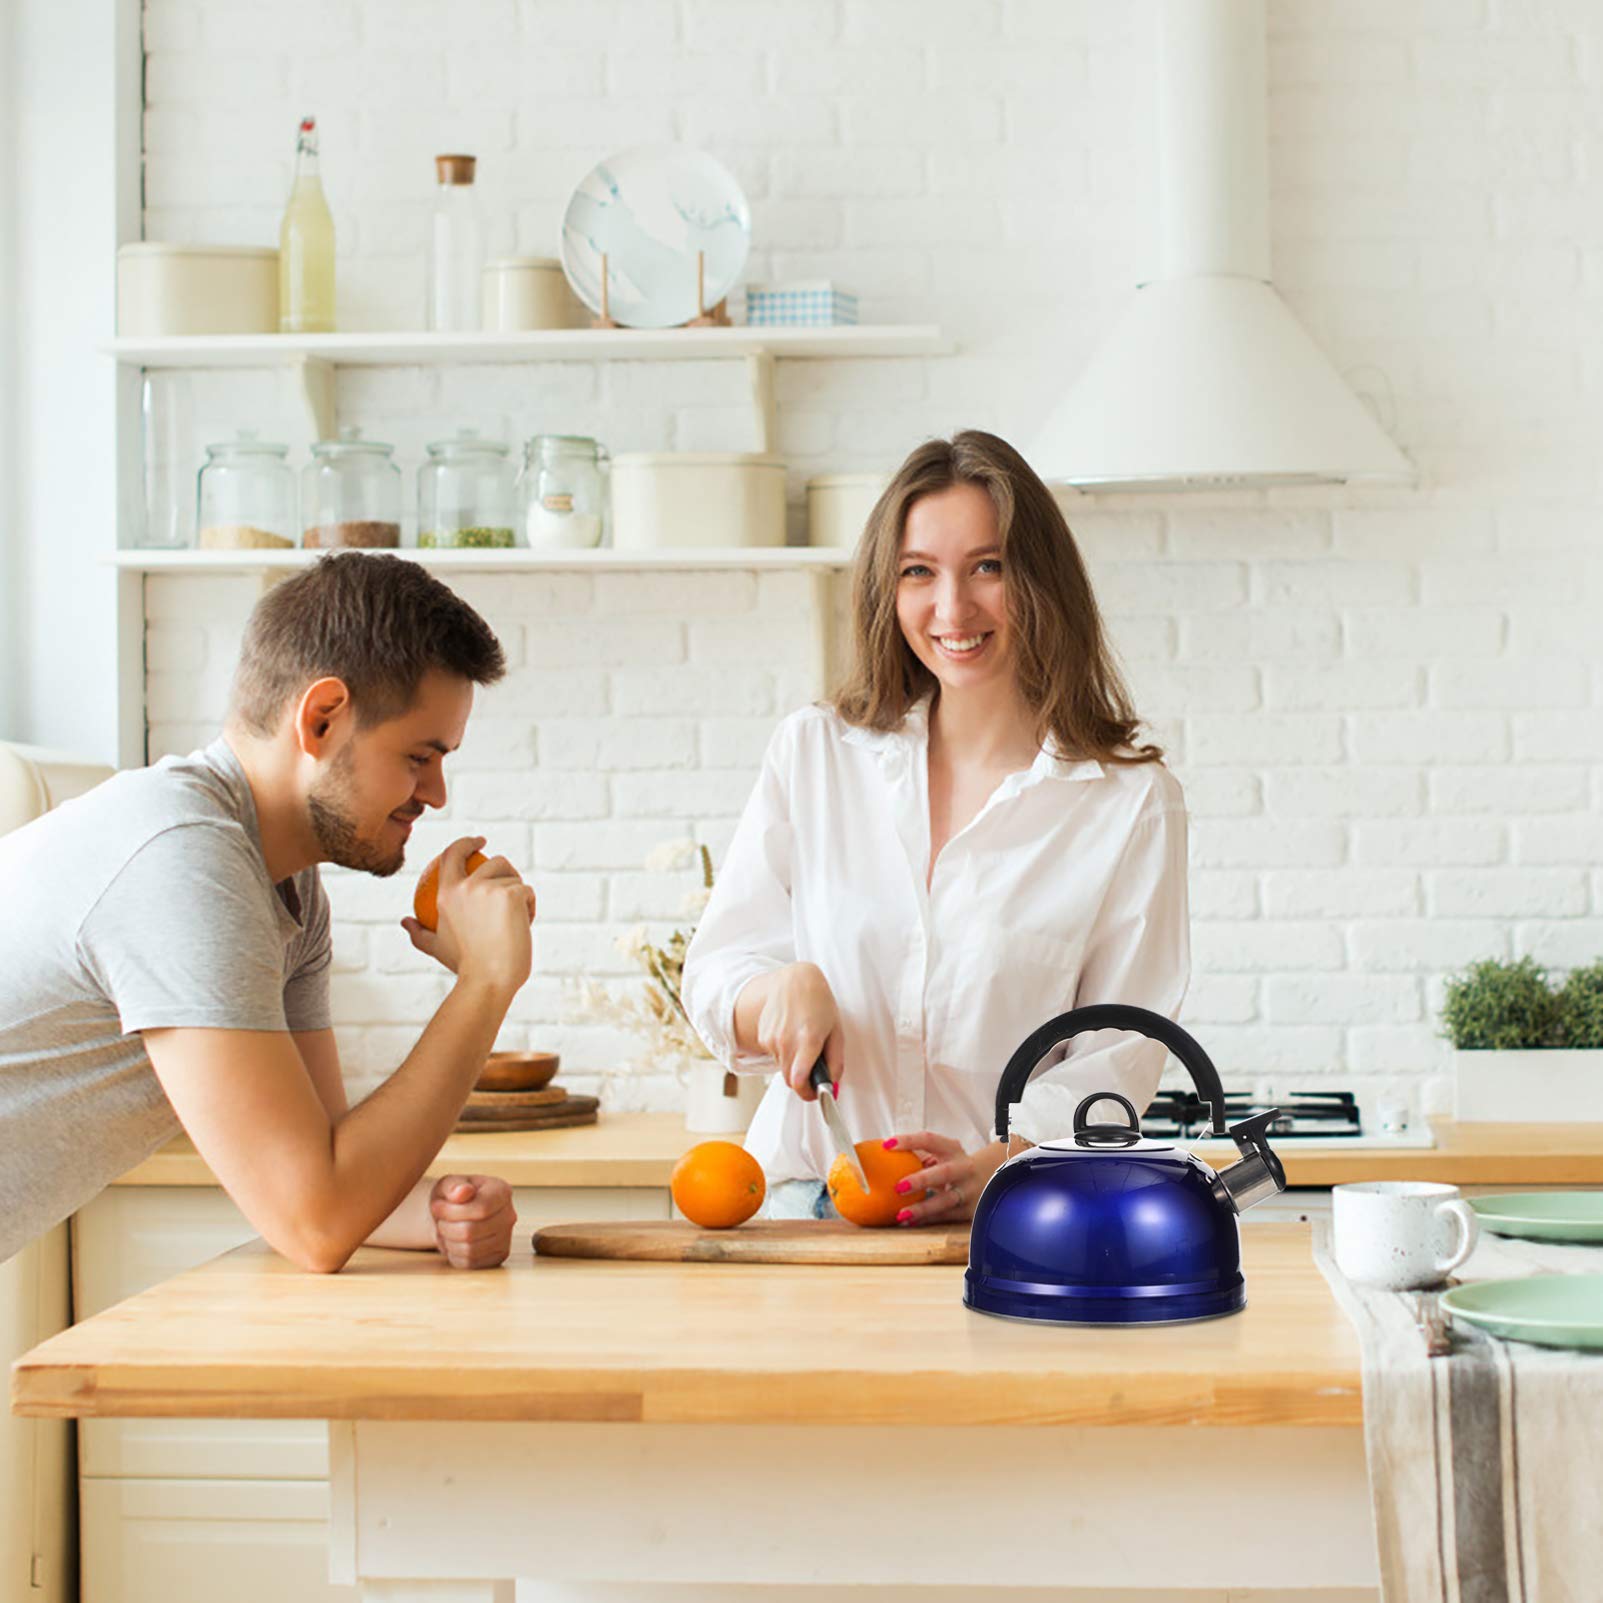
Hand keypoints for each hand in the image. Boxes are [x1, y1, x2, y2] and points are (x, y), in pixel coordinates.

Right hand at [403, 837, 535, 995]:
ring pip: (514, 877)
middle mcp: (466, 886)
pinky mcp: (512, 894)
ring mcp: (490, 888)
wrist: (489, 980)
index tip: (479, 842)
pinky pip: (527, 892)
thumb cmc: (465, 966)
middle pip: (495, 861)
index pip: (453, 854)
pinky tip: (524, 926)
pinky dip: (529, 908)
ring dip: (519, 895)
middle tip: (513, 888)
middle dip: (507, 872)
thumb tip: (405, 921)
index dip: (466, 842)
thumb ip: (419, 933)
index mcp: (446, 893)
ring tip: (517, 919)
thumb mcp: (436, 947)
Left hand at [429, 1173, 516, 1268]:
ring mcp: (506, 1238)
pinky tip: (454, 1241)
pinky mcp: (498, 1256)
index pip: (481, 1209)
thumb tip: (464, 1191)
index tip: (436, 1206)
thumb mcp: (448, 1184)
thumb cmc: (453, 1197)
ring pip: (469, 1249)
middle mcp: (509, 1215)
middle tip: (440, 1220)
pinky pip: (470, 1263)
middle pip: (471, 1231)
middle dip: (446, 1227)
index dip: (452, 1211)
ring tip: (446, 1230)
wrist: (454, 1213)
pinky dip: (454, 1254)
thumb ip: (454, 1186)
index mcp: (502, 1191)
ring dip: (449, 1241)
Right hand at [752, 963, 843, 1100]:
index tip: (815, 1093)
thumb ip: (836, 1062)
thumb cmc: (819, 1004)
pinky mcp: (763, 1037)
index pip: (798, 1080)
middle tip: (813, 1071)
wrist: (794, 981)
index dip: (807, 1093)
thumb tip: (833, 1086)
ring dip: (793, 1064)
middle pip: (790, 1080)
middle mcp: (786, 1041)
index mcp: (808, 1039)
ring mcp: (772, 1039)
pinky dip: (784, 1052)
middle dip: (802, 1081)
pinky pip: (775, 1056)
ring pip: (782, 1068)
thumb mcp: (836, 1031)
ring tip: (803, 1042)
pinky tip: (791, 1034)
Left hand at [884, 1131, 1021, 1224]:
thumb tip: (880, 1158)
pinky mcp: (970, 1210)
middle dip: (921, 1180)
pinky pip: (947, 1216)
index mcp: (952, 1149)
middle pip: (944, 1173)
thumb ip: (918, 1156)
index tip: (886, 1145)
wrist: (991, 1177)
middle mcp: (964, 1168)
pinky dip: (928, 1220)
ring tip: (901, 1214)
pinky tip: (910, 1222)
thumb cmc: (953, 1164)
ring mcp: (969, 1190)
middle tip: (898, 1186)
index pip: (929, 1140)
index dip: (908, 1141)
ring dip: (923, 1208)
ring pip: (947, 1200)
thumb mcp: (942, 1154)